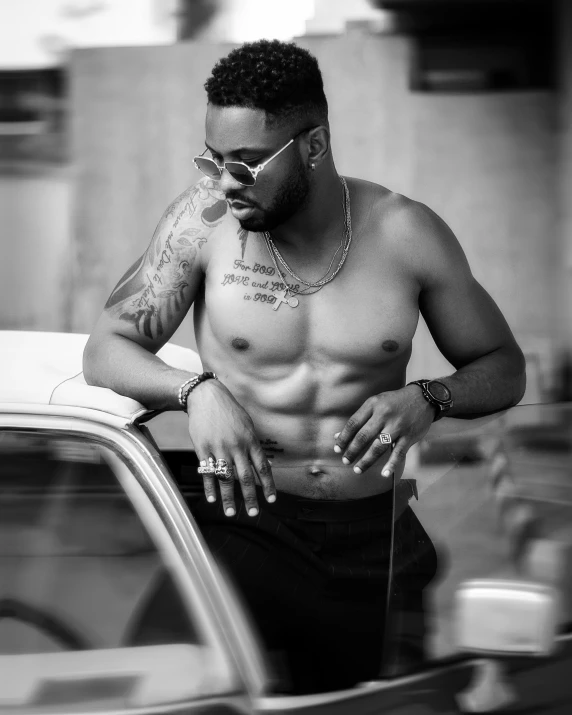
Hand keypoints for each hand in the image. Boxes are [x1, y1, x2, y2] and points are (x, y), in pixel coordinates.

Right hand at [186, 379, 275, 515]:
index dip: (267, 485)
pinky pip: (207, 471)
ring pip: (225, 478)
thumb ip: (253, 445)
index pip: (262, 467)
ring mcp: (219, 448)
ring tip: (231, 513)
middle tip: (254, 514)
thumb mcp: (247, 424)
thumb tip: (261, 464)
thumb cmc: (229, 411)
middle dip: (250, 498)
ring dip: (229, 498)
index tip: (271, 501)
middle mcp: (236, 446)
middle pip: (245, 477)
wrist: (206, 397)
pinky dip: (210, 487)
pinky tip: (212, 499)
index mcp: (250, 440)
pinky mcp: (203, 448)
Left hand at [334, 385, 435, 478]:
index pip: (354, 423)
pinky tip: (384, 473)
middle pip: (364, 436)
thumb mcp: (376, 403)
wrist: (423, 398)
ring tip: (357, 469)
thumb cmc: (395, 401)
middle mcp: (384, 415)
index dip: (344, 437)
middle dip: (352, 451)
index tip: (337, 448)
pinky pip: (398, 452)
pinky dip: (391, 464)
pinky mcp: (409, 436)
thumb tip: (338, 435)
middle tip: (345, 461)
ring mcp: (397, 426)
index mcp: (373, 405)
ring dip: (367, 460)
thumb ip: (359, 418)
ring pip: (379, 447)